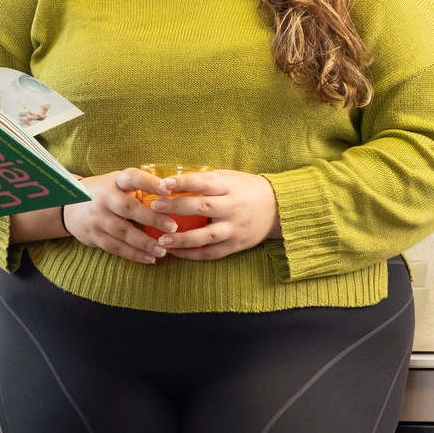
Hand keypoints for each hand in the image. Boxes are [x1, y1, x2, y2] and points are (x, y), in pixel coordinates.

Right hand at [59, 168, 179, 265]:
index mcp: (114, 181)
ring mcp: (97, 218)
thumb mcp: (117, 183)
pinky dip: (134, 254)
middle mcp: (104, 198)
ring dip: (144, 242)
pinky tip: (149, 258)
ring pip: (122, 232)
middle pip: (129, 208)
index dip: (149, 182)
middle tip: (173, 227)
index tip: (167, 189)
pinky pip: (115, 247)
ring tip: (163, 250)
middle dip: (152, 218)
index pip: (132, 177)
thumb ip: (140, 188)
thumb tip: (175, 196)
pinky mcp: (93, 236)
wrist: (69, 205)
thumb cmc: (106, 193)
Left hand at [149, 167, 277, 261]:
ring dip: (182, 239)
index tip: (164, 183)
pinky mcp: (236, 245)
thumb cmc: (246, 189)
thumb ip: (205, 180)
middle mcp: (233, 207)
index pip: (205, 182)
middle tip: (155, 207)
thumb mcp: (230, 178)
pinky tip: (175, 252)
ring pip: (206, 236)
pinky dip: (192, 255)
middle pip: (202, 208)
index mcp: (229, 187)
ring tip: (161, 240)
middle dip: (176, 208)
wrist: (278, 209)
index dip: (184, 182)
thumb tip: (171, 179)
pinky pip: (211, 253)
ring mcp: (234, 228)